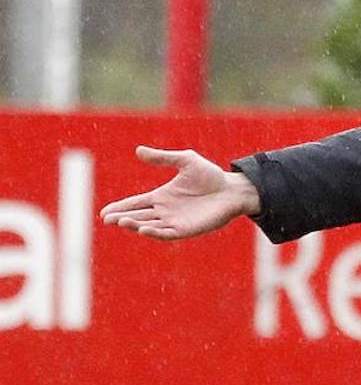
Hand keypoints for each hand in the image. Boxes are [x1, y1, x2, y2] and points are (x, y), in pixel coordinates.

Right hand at [98, 146, 259, 240]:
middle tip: (107, 219)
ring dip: (134, 225)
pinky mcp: (186, 230)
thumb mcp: (186, 161)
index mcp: (161, 197)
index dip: (120, 208)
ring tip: (121, 222)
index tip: (104, 212)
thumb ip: (163, 158)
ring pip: (148, 226)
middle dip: (121, 218)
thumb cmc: (211, 176)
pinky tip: (144, 228)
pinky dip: (154, 232)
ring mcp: (174, 222)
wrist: (233, 189)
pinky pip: (166, 234)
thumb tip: (138, 150)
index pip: (135, 203)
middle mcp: (165, 211)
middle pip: (137, 216)